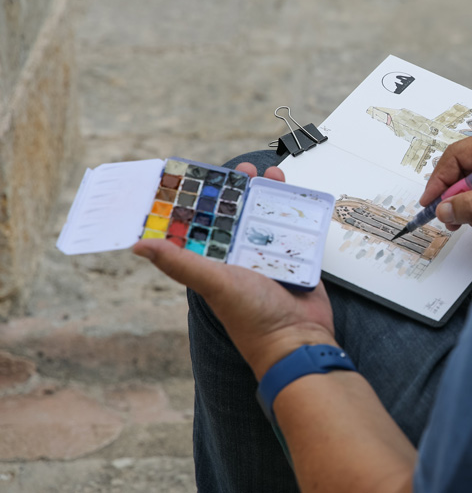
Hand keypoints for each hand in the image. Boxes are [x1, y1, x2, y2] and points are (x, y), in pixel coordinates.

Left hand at [133, 163, 337, 379]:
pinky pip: (294, 228)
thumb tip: (138, 245)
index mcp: (217, 260)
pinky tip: (295, 194)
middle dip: (240, 190)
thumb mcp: (213, 283)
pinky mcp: (296, 258)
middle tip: (243, 169)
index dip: (204, 199)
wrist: (298, 339)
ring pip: (267, 216)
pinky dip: (295, 210)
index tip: (204, 175)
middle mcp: (241, 256)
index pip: (205, 223)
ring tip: (269, 173)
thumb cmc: (253, 318)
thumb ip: (180, 262)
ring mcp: (270, 255)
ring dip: (268, 194)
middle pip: (238, 214)